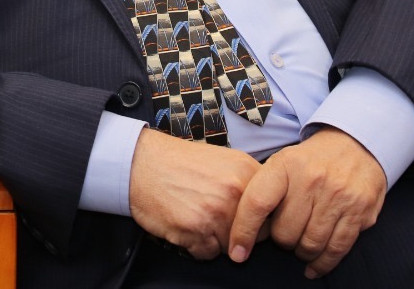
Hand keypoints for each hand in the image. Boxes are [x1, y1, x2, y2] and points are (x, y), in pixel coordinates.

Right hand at [128, 127, 261, 259]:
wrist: (141, 162)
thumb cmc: (180, 162)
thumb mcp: (224, 160)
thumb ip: (247, 182)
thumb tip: (265, 207)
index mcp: (246, 172)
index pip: (272, 211)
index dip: (260, 219)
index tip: (248, 219)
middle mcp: (235, 192)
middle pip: (255, 235)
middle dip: (239, 233)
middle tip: (217, 218)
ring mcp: (216, 213)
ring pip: (232, 247)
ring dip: (217, 240)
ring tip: (199, 218)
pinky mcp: (195, 231)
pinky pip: (208, 254)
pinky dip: (197, 246)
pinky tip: (186, 225)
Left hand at [227, 126, 386, 278]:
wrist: (355, 143)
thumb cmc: (310, 161)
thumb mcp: (282, 162)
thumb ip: (262, 190)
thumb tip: (240, 231)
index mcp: (285, 165)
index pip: (257, 203)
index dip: (244, 231)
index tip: (237, 253)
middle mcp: (312, 179)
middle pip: (285, 232)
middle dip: (281, 241)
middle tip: (285, 235)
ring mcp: (338, 195)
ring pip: (310, 244)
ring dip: (302, 253)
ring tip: (300, 247)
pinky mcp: (360, 211)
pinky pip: (337, 248)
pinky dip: (323, 264)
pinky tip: (314, 267)